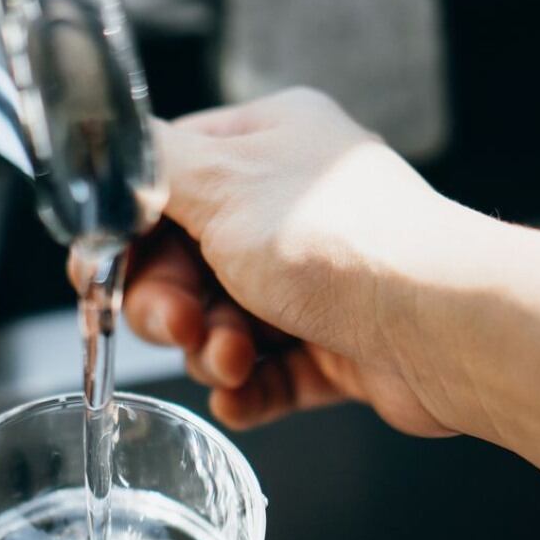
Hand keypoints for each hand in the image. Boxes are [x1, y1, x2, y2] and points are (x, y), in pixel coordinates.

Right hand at [119, 86, 464, 434]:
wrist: (443, 327)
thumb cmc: (338, 242)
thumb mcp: (217, 181)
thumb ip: (146, 164)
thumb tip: (101, 145)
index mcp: (264, 143)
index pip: (161, 184)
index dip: (122, 236)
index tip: (97, 276)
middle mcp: (287, 204)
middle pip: (177, 264)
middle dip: (169, 307)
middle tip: (182, 326)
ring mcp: (310, 279)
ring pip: (214, 324)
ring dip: (209, 351)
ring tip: (236, 360)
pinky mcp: (330, 345)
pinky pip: (261, 373)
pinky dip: (243, 389)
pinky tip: (241, 395)